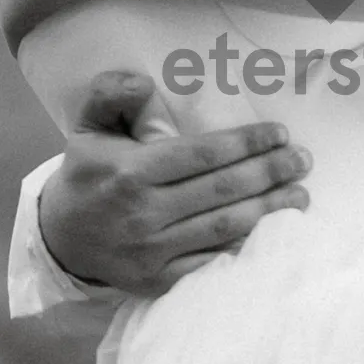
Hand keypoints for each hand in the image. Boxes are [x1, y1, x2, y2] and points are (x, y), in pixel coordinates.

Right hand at [38, 71, 311, 298]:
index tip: (279, 133)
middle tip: (302, 159)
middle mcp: (142, 214)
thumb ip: (111, 95)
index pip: (201, 155)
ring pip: (223, 228)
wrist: (60, 239)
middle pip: (220, 191)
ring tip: (301, 194)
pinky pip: (211, 263)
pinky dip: (245, 248)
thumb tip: (144, 82)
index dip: (245, 143)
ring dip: (269, 210)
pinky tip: (273, 233)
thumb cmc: (87, 174)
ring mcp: (151, 252)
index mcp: (129, 172)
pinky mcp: (158, 281)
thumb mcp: (87, 126)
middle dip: (269, 173)